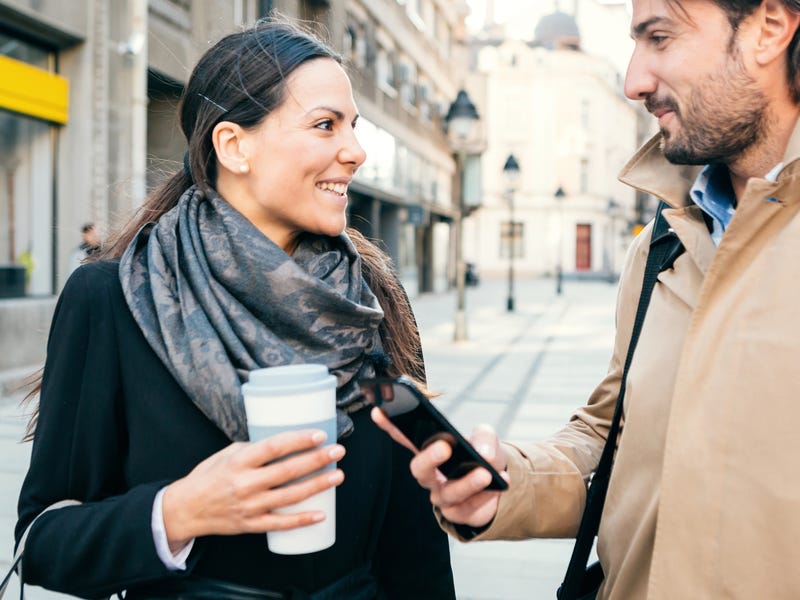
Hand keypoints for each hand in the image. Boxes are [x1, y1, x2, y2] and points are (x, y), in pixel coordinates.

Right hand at [162, 429, 343, 549]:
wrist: (186, 509)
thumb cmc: (209, 476)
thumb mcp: (227, 453)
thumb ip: (254, 449)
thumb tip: (283, 442)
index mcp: (239, 461)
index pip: (274, 447)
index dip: (298, 441)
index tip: (320, 435)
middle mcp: (245, 484)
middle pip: (288, 471)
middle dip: (317, 460)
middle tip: (339, 451)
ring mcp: (250, 506)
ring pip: (290, 497)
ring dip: (317, 486)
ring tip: (338, 476)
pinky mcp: (251, 525)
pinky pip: (281, 524)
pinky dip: (302, 520)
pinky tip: (321, 514)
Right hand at [371, 408, 507, 527]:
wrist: (499, 484)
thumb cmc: (482, 455)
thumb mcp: (486, 438)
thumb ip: (484, 438)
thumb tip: (483, 453)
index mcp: (430, 451)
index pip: (404, 437)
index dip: (390, 426)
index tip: (378, 410)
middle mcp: (431, 475)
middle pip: (419, 469)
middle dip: (429, 458)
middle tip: (445, 446)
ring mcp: (442, 496)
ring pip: (447, 493)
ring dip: (467, 482)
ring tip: (485, 474)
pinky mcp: (459, 514)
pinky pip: (468, 509)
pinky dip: (485, 496)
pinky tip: (499, 484)